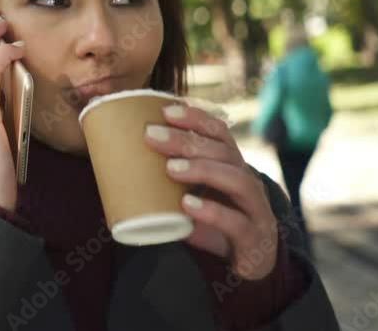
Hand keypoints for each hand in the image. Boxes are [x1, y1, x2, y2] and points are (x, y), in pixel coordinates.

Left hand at [145, 103, 278, 279]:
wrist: (251, 267)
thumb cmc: (216, 225)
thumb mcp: (195, 197)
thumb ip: (171, 182)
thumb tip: (121, 164)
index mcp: (233, 167)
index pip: (220, 133)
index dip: (196, 118)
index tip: (166, 111)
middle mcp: (248, 182)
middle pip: (223, 152)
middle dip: (187, 140)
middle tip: (152, 136)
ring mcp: (256, 210)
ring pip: (236, 180)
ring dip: (202, 169)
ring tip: (170, 168)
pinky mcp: (254, 239)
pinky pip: (237, 222)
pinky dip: (212, 211)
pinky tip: (187, 205)